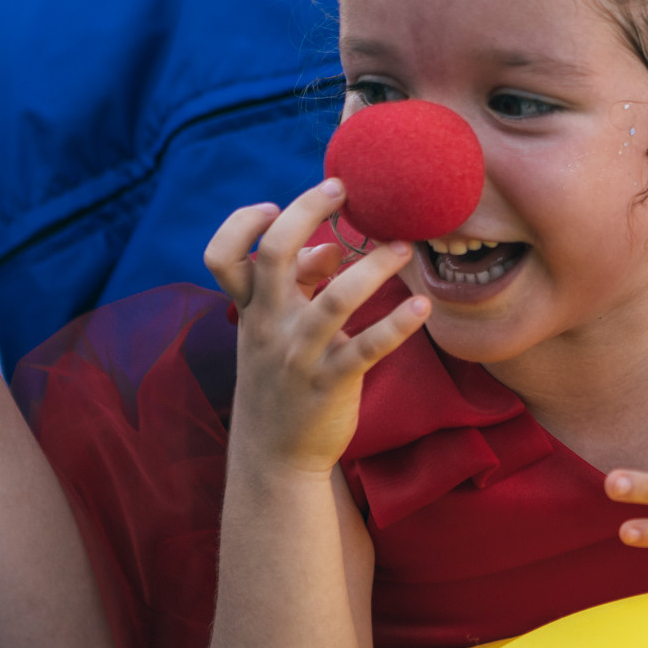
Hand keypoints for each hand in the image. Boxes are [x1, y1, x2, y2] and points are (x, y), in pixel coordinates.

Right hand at [204, 181, 428, 474]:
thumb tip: (327, 248)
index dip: (243, 224)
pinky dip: (398, 325)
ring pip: (335, 298)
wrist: (275, 456)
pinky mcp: (332, 382)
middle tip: (343, 191)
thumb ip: (297, 285)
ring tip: (404, 248)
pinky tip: (423, 307)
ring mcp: (300, 354)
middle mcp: (269, 326)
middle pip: (275, 255)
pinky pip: (368, 348)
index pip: (223, 256)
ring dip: (374, 267)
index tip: (274, 205)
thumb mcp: (276, 331)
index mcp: (252, 310)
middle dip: (306, 213)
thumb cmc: (281, 378)